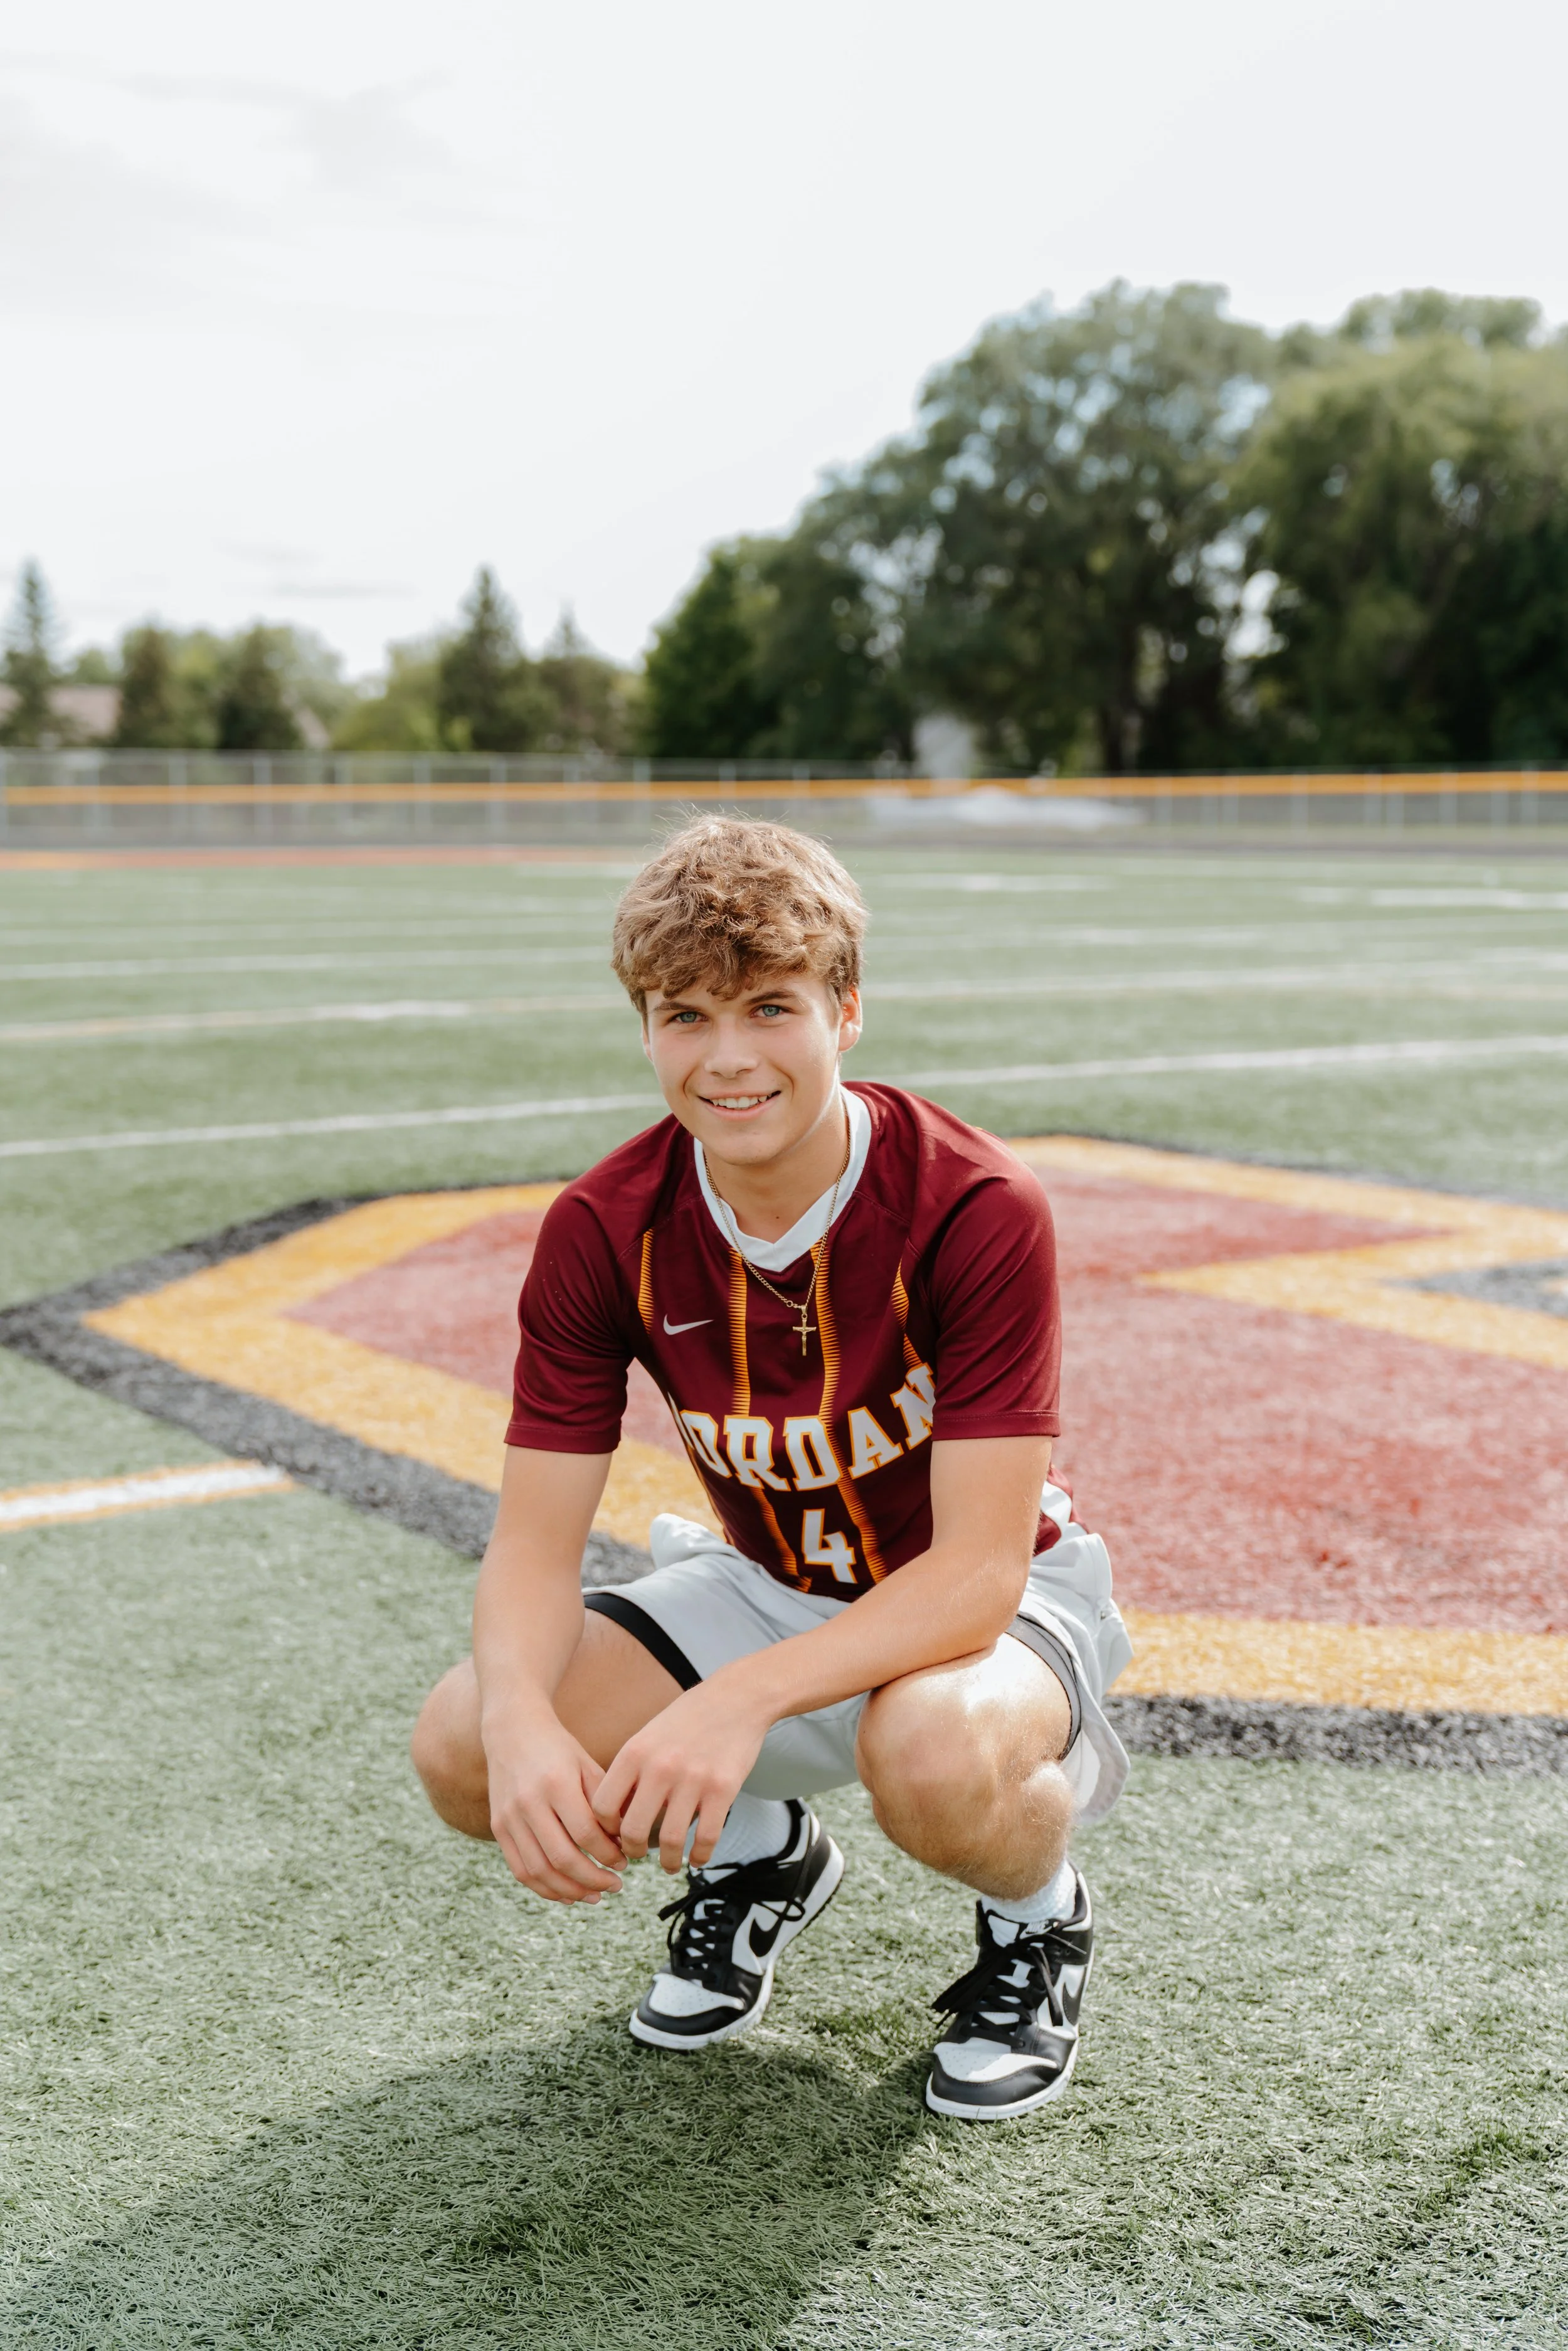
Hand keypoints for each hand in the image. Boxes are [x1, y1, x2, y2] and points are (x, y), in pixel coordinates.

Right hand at [482, 1711, 627, 1904]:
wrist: (513, 1730)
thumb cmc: (558, 1749)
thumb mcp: (587, 1765)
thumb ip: (604, 1803)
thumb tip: (621, 1844)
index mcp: (556, 1783)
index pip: (585, 1833)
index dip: (608, 1854)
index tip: (626, 1862)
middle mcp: (529, 1803)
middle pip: (562, 1858)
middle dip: (593, 1879)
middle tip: (616, 1885)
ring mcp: (509, 1818)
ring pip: (539, 1870)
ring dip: (570, 1890)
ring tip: (595, 1895)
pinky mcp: (498, 1828)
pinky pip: (520, 1869)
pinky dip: (544, 1888)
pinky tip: (567, 1894)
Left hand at [591, 1680, 770, 1873]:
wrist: (737, 1697)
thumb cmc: (689, 1718)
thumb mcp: (649, 1735)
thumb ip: (631, 1771)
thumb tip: (614, 1814)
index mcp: (635, 1752)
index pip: (602, 1806)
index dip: (604, 1829)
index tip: (615, 1834)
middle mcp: (660, 1767)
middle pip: (632, 1830)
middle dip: (632, 1851)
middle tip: (638, 1855)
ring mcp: (694, 1779)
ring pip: (671, 1840)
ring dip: (668, 1861)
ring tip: (670, 1864)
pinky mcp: (724, 1789)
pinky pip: (707, 1837)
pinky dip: (700, 1856)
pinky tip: (697, 1858)